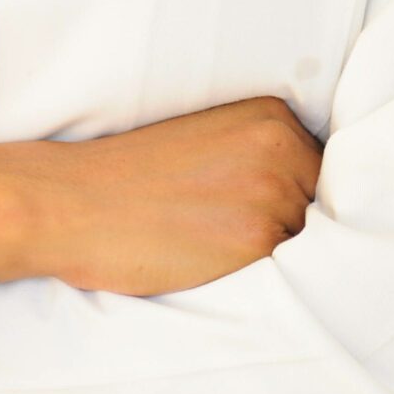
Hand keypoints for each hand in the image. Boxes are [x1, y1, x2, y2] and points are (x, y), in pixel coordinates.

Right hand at [22, 95, 322, 296]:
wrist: (72, 202)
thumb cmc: (131, 177)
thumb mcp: (208, 139)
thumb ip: (260, 155)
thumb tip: (310, 197)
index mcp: (269, 114)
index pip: (320, 169)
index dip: (295, 198)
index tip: (254, 212)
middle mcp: (280, 146)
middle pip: (320, 205)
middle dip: (291, 225)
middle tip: (229, 232)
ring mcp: (272, 193)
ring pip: (305, 242)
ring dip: (275, 254)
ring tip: (215, 248)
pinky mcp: (255, 241)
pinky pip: (285, 273)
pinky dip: (259, 278)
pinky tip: (216, 266)